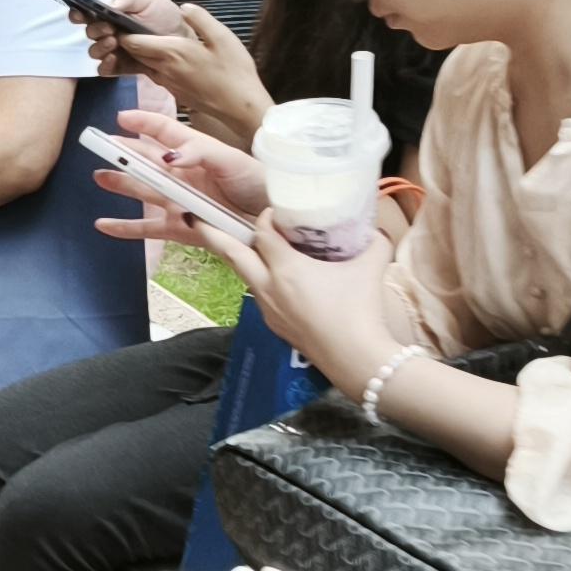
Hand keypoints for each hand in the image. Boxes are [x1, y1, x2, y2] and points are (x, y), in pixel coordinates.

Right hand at [86, 107, 265, 246]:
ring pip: (143, 191)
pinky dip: (125, 228)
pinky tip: (104, 225)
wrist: (274, 220)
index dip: (143, 122)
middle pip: (146, 160)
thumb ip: (199, 153)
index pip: (164, 131)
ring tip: (99, 177)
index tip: (121, 118)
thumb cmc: (257, 182)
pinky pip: (148, 228)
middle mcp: (183, 175)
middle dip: (123, 152)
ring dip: (120, 184)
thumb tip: (168, 157)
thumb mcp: (232, 160)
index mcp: (195, 151)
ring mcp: (180, 201)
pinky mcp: (181, 228)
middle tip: (98, 145)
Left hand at [95, 3, 272, 140]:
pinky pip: (153, 74)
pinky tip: (161, 55)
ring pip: (142, 64)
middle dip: (124, 40)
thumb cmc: (234, 71)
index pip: (132, 42)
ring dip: (136, 52)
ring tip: (141, 36)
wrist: (240, 106)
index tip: (120, 19)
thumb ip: (200, 19)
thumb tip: (183, 7)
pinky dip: (149, 63)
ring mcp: (167, 83)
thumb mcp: (222, 37)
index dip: (121, 30)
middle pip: (133, 53)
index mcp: (172, 52)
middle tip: (125, 25)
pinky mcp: (173, 91)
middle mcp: (163, 69)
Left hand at [220, 206, 400, 386]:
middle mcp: (269, 287)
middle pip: (232, 254)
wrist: (356, 359)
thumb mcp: (371, 265)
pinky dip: (260, 282)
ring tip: (238, 246)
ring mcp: (268, 309)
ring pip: (245, 277)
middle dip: (212, 233)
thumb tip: (374, 229)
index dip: (266, 217)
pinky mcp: (275, 326)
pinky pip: (260, 296)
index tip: (274, 210)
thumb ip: (372, 241)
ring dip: (240, 259)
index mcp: (286, 268)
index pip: (262, 232)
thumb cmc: (361, 310)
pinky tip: (274, 280)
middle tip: (196, 217)